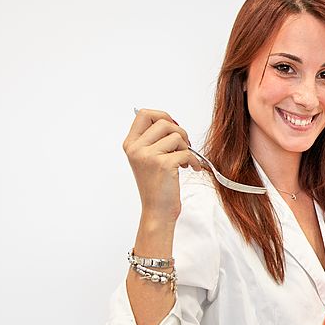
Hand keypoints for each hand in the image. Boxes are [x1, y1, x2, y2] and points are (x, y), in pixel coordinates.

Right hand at [123, 108, 203, 222]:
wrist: (157, 210)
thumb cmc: (156, 185)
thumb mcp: (148, 159)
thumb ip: (154, 140)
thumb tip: (171, 122)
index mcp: (131, 144)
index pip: (143, 114)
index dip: (162, 115)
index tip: (173, 127)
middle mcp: (136, 148)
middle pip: (164, 122)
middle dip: (180, 132)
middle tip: (184, 146)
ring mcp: (148, 156)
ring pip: (176, 135)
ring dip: (186, 147)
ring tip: (184, 160)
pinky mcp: (163, 165)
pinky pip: (186, 152)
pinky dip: (194, 160)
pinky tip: (192, 168)